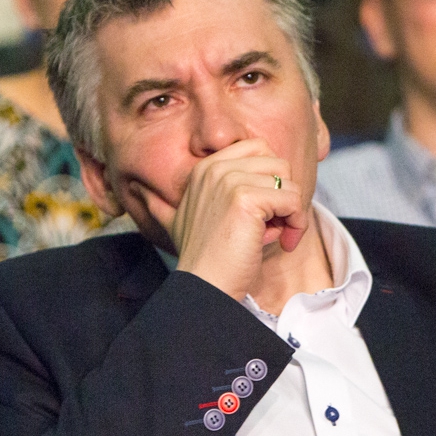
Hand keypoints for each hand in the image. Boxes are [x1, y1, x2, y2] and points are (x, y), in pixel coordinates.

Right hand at [168, 139, 310, 299]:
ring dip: (292, 213)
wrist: (203, 286)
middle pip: (278, 164)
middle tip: (276, 225)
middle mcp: (216, 168)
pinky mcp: (246, 199)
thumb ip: (162, 204)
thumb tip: (139, 190)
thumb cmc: (200, 258)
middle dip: (285, 195)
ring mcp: (230, 182)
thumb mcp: (176, 222)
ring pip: (289, 182)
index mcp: (206, 168)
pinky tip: (281, 242)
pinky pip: (293, 200)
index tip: (265, 212)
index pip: (259, 149)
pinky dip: (296, 224)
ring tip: (274, 235)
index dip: (271, 180)